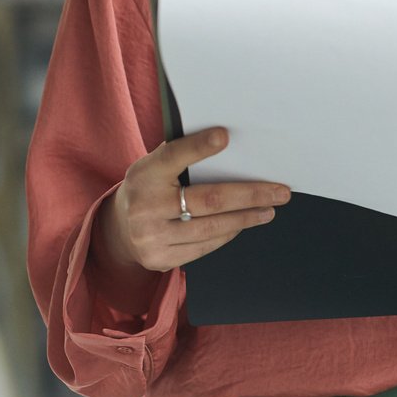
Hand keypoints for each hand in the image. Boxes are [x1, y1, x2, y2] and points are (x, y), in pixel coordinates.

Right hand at [98, 126, 290, 276]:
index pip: (173, 156)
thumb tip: (224, 141)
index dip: (198, 147)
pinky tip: (242, 223)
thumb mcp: (152, 167)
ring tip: (268, 209)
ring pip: (212, 228)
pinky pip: (204, 247)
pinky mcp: (161, 259)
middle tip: (279, 191)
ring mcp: (153, 237)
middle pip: (208, 200)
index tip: (225, 137)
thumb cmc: (146, 190)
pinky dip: (227, 233)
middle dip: (250, 195)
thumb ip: (179, 157)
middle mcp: (146, 207)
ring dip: (246, 218)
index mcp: (144, 175)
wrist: (117, 231)